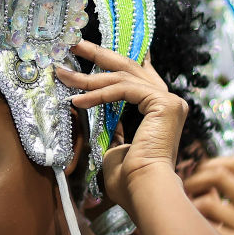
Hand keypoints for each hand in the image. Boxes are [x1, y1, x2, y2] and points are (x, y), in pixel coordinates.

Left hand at [54, 40, 187, 211]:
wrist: (143, 190)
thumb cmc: (129, 178)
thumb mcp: (116, 145)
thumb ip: (113, 126)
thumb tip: (94, 112)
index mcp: (160, 110)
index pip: (139, 76)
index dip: (119, 59)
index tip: (101, 47)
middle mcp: (169, 102)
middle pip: (130, 68)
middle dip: (100, 54)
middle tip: (76, 44)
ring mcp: (169, 101)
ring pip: (123, 78)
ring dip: (89, 77)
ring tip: (64, 74)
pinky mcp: (164, 103)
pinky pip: (124, 89)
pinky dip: (99, 94)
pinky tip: (78, 100)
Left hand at [183, 155, 233, 234]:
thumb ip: (223, 195)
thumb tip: (188, 171)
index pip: (233, 162)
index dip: (207, 164)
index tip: (193, 175)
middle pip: (219, 174)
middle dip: (193, 180)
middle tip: (182, 193)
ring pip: (208, 202)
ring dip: (190, 207)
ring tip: (187, 218)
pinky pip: (206, 227)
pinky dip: (194, 228)